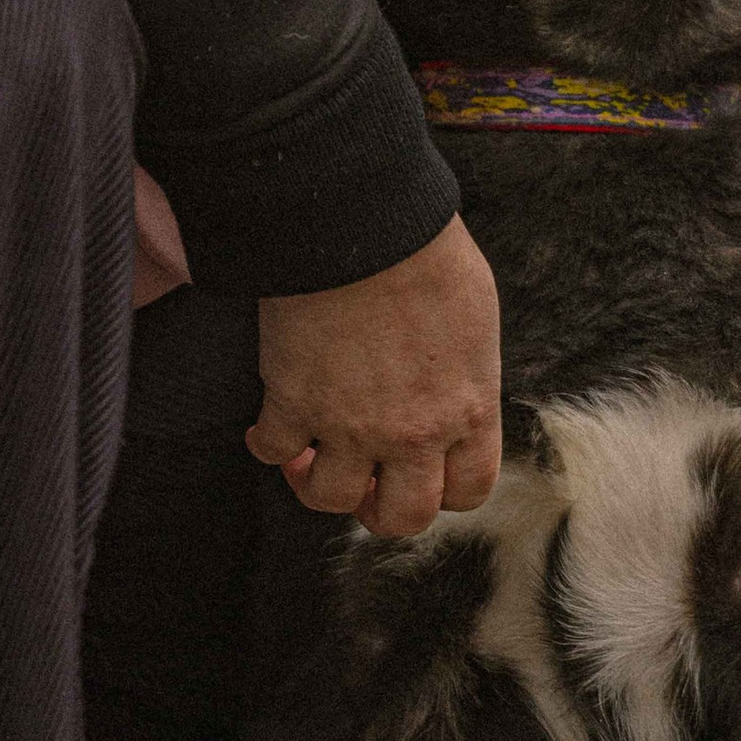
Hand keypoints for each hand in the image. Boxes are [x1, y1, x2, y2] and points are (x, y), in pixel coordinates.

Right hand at [249, 216, 501, 541]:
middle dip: (379, 508)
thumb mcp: (476, 318)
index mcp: (468, 409)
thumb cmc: (426, 252)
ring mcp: (351, 426)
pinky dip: (266, 446)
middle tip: (362, 480)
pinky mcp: (295, 404)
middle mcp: (414, 433)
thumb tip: (455, 389)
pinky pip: (273, 452)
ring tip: (307, 455)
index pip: (469, 490)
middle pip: (402, 517)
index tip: (418, 472)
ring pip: (330, 499)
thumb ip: (468, 372)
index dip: (441, 491)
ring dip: (317, 482)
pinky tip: (265, 427)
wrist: (365, 224)